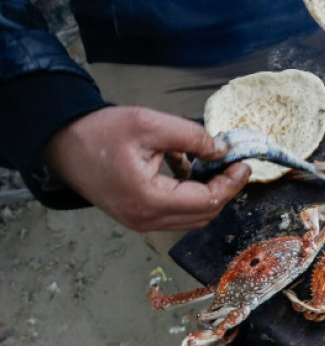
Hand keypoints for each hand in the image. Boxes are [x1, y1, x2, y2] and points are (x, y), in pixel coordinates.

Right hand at [43, 107, 249, 231]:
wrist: (62, 144)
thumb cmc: (100, 132)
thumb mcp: (150, 124)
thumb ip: (192, 138)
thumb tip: (222, 150)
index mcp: (149, 200)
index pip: (207, 201)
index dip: (231, 183)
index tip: (242, 163)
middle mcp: (146, 219)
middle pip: (204, 214)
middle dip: (224, 189)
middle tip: (232, 163)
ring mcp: (141, 221)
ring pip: (193, 216)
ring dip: (208, 191)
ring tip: (208, 161)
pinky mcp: (138, 216)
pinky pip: (177, 211)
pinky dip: (189, 192)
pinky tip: (184, 165)